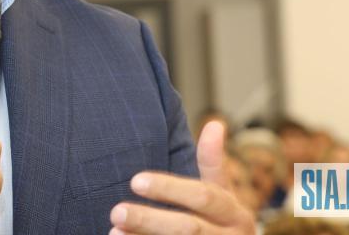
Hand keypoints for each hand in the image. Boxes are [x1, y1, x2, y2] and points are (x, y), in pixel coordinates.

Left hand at [109, 120, 255, 234]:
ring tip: (113, 231)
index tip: (135, 181)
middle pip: (187, 228)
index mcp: (234, 213)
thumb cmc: (222, 222)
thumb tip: (215, 124)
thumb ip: (213, 163)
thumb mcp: (224, 194)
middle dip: (149, 220)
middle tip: (116, 210)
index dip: (169, 188)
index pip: (202, 197)